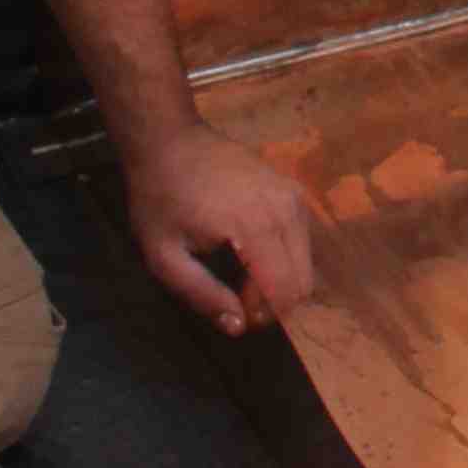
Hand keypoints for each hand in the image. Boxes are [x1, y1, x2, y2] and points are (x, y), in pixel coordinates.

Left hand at [120, 120, 320, 338]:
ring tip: (243, 275)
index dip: (262, 313)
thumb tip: (238, 326)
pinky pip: (302, 238)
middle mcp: (285, 210)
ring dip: (281, 279)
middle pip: (302, 280)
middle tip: (238, 298)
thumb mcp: (164, 255)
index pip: (283, 290)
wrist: (170, 141)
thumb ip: (201, 294)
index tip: (235, 313)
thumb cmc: (161, 198)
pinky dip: (285, 256)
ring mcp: (293, 196)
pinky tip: (253, 252)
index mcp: (254, 227)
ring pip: (306, 261)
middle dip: (274, 300)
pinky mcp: (293, 190)